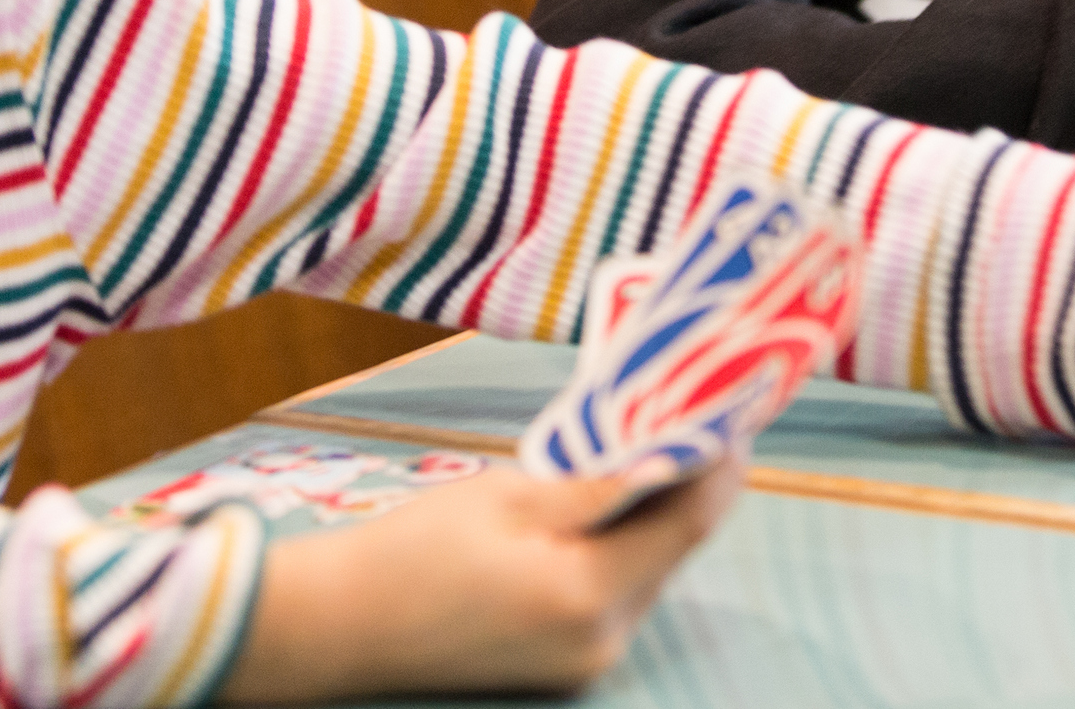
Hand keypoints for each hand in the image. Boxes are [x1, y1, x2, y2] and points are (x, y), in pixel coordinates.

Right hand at [222, 456, 744, 699]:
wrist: (343, 625)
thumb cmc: (415, 548)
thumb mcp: (509, 495)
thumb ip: (599, 483)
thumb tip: (674, 456)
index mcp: (587, 593)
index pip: (690, 520)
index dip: (719, 461)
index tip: (731, 408)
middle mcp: (601, 640)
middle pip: (674, 549)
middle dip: (687, 482)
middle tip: (690, 414)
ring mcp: (587, 662)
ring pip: (648, 570)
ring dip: (655, 514)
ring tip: (647, 448)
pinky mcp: (568, 666)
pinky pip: (616, 595)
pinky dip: (620, 549)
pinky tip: (606, 506)